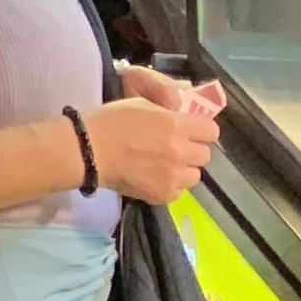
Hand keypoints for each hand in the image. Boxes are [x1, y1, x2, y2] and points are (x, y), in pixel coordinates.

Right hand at [91, 76, 223, 201]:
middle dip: (192, 149)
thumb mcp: (142, 104)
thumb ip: (168, 114)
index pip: (211, 130)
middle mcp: (180, 153)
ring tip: (164, 164)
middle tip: (175, 146)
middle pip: (205, 155)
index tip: (191, 130)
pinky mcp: (164, 196)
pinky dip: (171, 184)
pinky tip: (154, 176)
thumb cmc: (112, 121)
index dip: (201, 129)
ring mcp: (173, 177)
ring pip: (195, 175)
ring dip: (184, 168)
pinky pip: (180, 191)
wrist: (89, 151)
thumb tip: (184, 122)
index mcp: (175, 125)